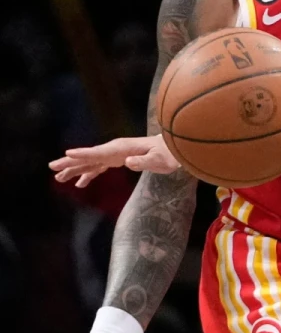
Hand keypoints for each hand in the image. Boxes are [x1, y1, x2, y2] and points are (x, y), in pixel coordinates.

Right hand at [49, 135, 177, 186]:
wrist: (175, 149)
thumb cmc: (169, 155)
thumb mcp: (159, 160)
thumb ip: (144, 161)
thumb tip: (128, 162)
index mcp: (122, 148)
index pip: (99, 152)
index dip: (83, 153)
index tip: (67, 154)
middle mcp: (116, 150)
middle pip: (89, 156)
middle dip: (71, 162)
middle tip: (52, 167)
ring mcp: (116, 155)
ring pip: (91, 162)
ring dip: (75, 170)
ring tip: (58, 178)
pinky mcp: (119, 160)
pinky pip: (99, 167)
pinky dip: (88, 174)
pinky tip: (80, 184)